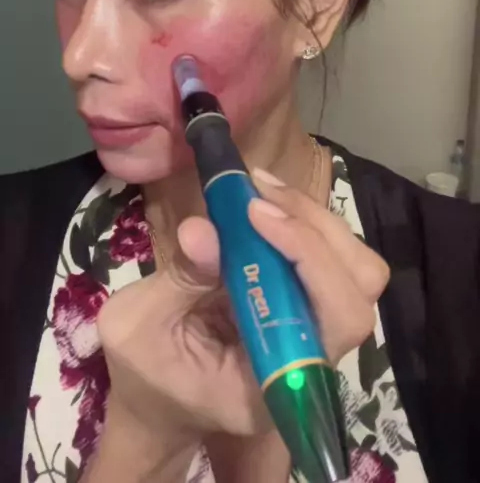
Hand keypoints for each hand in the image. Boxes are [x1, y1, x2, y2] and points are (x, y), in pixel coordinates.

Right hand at [97, 168, 389, 442]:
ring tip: (258, 189)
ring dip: (311, 218)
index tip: (256, 212)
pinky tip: (262, 201)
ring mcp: (316, 333)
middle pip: (360, 284)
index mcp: (277, 384)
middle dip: (315, 227)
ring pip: (355, 267)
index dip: (309, 256)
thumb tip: (202, 229)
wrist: (154, 401)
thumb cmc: (145, 373)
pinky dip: (302, 221)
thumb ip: (179, 281)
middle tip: (257, 192)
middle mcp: (314, 361)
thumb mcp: (139, 327)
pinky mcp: (306, 307)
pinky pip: (329, 259)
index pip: (334, 318)